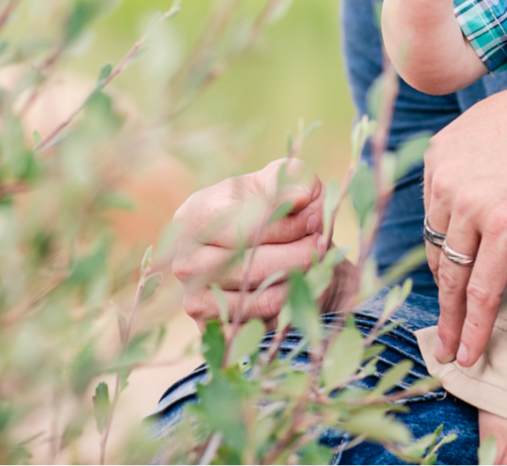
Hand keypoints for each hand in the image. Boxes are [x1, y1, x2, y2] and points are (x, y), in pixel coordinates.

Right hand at [172, 159, 358, 326]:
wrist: (272, 245)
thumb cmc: (278, 205)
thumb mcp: (288, 179)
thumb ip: (293, 180)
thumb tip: (298, 198)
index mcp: (196, 216)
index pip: (244, 228)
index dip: (287, 227)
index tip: (314, 219)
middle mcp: (187, 259)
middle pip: (254, 266)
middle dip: (300, 254)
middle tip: (319, 243)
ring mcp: (194, 297)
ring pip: (261, 298)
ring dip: (298, 281)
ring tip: (313, 262)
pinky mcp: (211, 327)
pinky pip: (261, 324)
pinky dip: (288, 305)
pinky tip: (297, 285)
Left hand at [421, 47, 506, 367]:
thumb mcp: (498, 124)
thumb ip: (480, 158)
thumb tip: (492, 189)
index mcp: (441, 153)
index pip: (435, 219)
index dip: (444, 254)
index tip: (449, 280)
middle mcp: (447, 180)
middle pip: (439, 252)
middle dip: (442, 291)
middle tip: (443, 326)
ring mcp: (472, 206)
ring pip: (454, 279)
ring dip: (452, 321)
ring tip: (452, 351)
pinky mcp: (503, 229)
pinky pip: (481, 291)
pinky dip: (474, 327)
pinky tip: (470, 351)